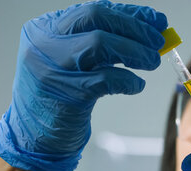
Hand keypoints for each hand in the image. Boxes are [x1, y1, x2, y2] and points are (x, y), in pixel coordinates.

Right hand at [0, 1, 166, 170]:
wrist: (32, 137)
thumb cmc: (57, 98)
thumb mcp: (71, 62)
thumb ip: (100, 45)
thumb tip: (146, 32)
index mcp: (45, 28)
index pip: (94, 10)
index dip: (130, 14)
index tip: (156, 21)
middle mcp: (45, 42)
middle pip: (97, 17)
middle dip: (135, 27)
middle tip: (158, 41)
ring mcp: (53, 66)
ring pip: (101, 43)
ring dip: (135, 50)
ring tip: (152, 61)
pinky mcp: (66, 93)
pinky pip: (106, 79)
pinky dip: (128, 80)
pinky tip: (137, 85)